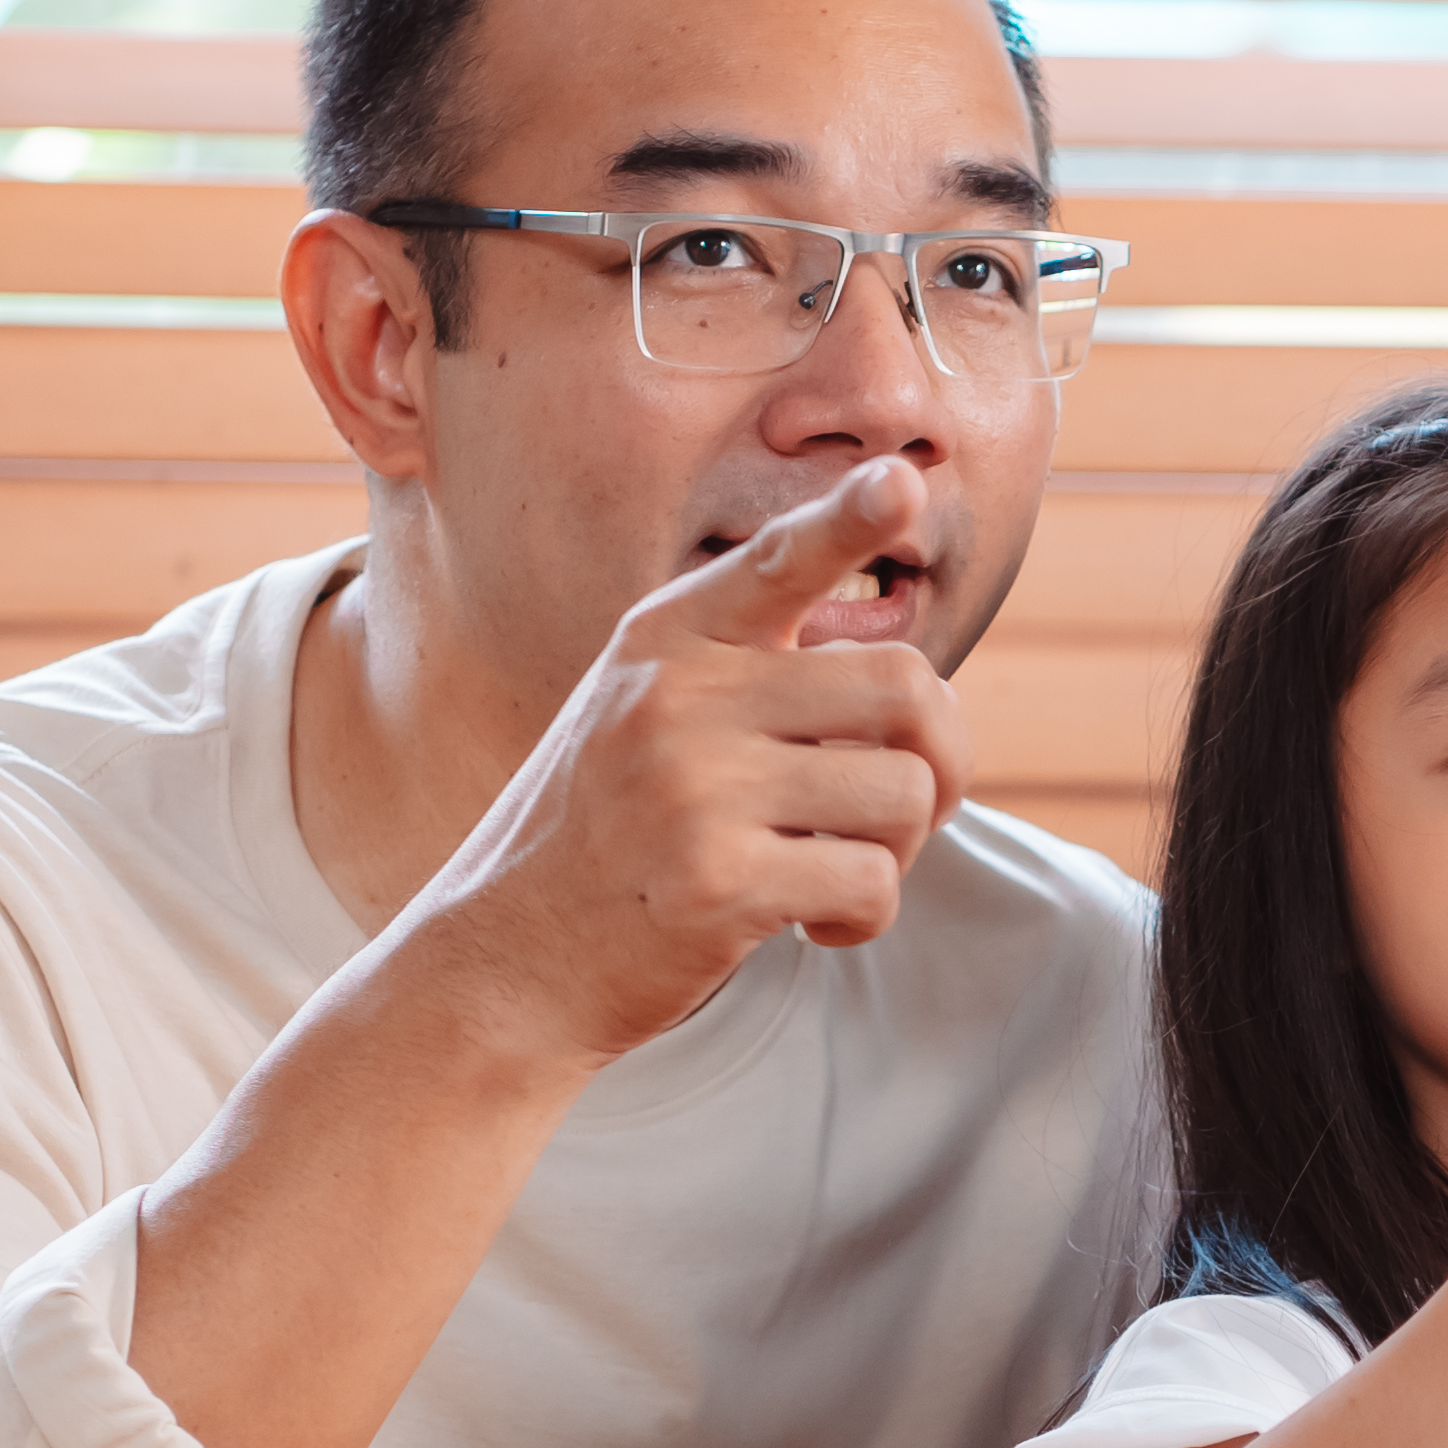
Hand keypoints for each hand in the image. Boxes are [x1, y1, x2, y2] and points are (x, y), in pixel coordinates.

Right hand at [406, 467, 979, 1067]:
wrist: (504, 963)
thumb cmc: (603, 839)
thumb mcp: (645, 720)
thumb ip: (749, 678)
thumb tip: (909, 684)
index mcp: (664, 641)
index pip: (777, 560)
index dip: (849, 520)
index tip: (903, 484)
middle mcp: (677, 698)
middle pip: (904, 685)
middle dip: (943, 754)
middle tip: (912, 806)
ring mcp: (693, 789)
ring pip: (904, 793)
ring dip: (897, 849)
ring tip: (830, 870)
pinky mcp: (717, 882)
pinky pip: (872, 881)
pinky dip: (862, 914)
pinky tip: (807, 925)